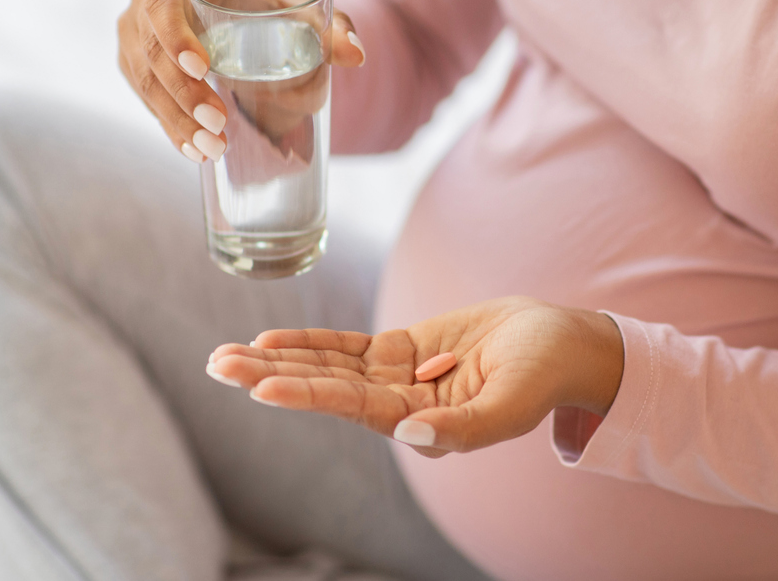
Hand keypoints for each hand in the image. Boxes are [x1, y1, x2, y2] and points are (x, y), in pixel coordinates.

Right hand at [117, 0, 364, 161]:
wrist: (239, 12)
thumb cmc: (268, 5)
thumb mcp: (298, 9)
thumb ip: (331, 26)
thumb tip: (356, 54)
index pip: (165, 2)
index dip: (176, 37)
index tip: (205, 70)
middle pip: (151, 49)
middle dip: (183, 94)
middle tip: (220, 127)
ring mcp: (132, 30)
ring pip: (143, 79)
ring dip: (174, 118)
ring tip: (212, 149)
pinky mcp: (131, 61)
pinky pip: (142, 96)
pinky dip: (167, 125)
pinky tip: (193, 151)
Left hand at [207, 297, 623, 456]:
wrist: (561, 344)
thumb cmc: (543, 375)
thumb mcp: (511, 404)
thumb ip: (463, 428)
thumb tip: (410, 437)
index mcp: (422, 425)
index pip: (351, 408)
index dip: (305, 393)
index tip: (259, 386)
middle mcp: (400, 406)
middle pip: (324, 389)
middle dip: (270, 376)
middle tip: (217, 364)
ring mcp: (398, 377)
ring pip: (327, 368)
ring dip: (278, 359)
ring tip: (226, 355)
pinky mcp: (402, 350)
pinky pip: (348, 348)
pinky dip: (310, 343)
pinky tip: (270, 340)